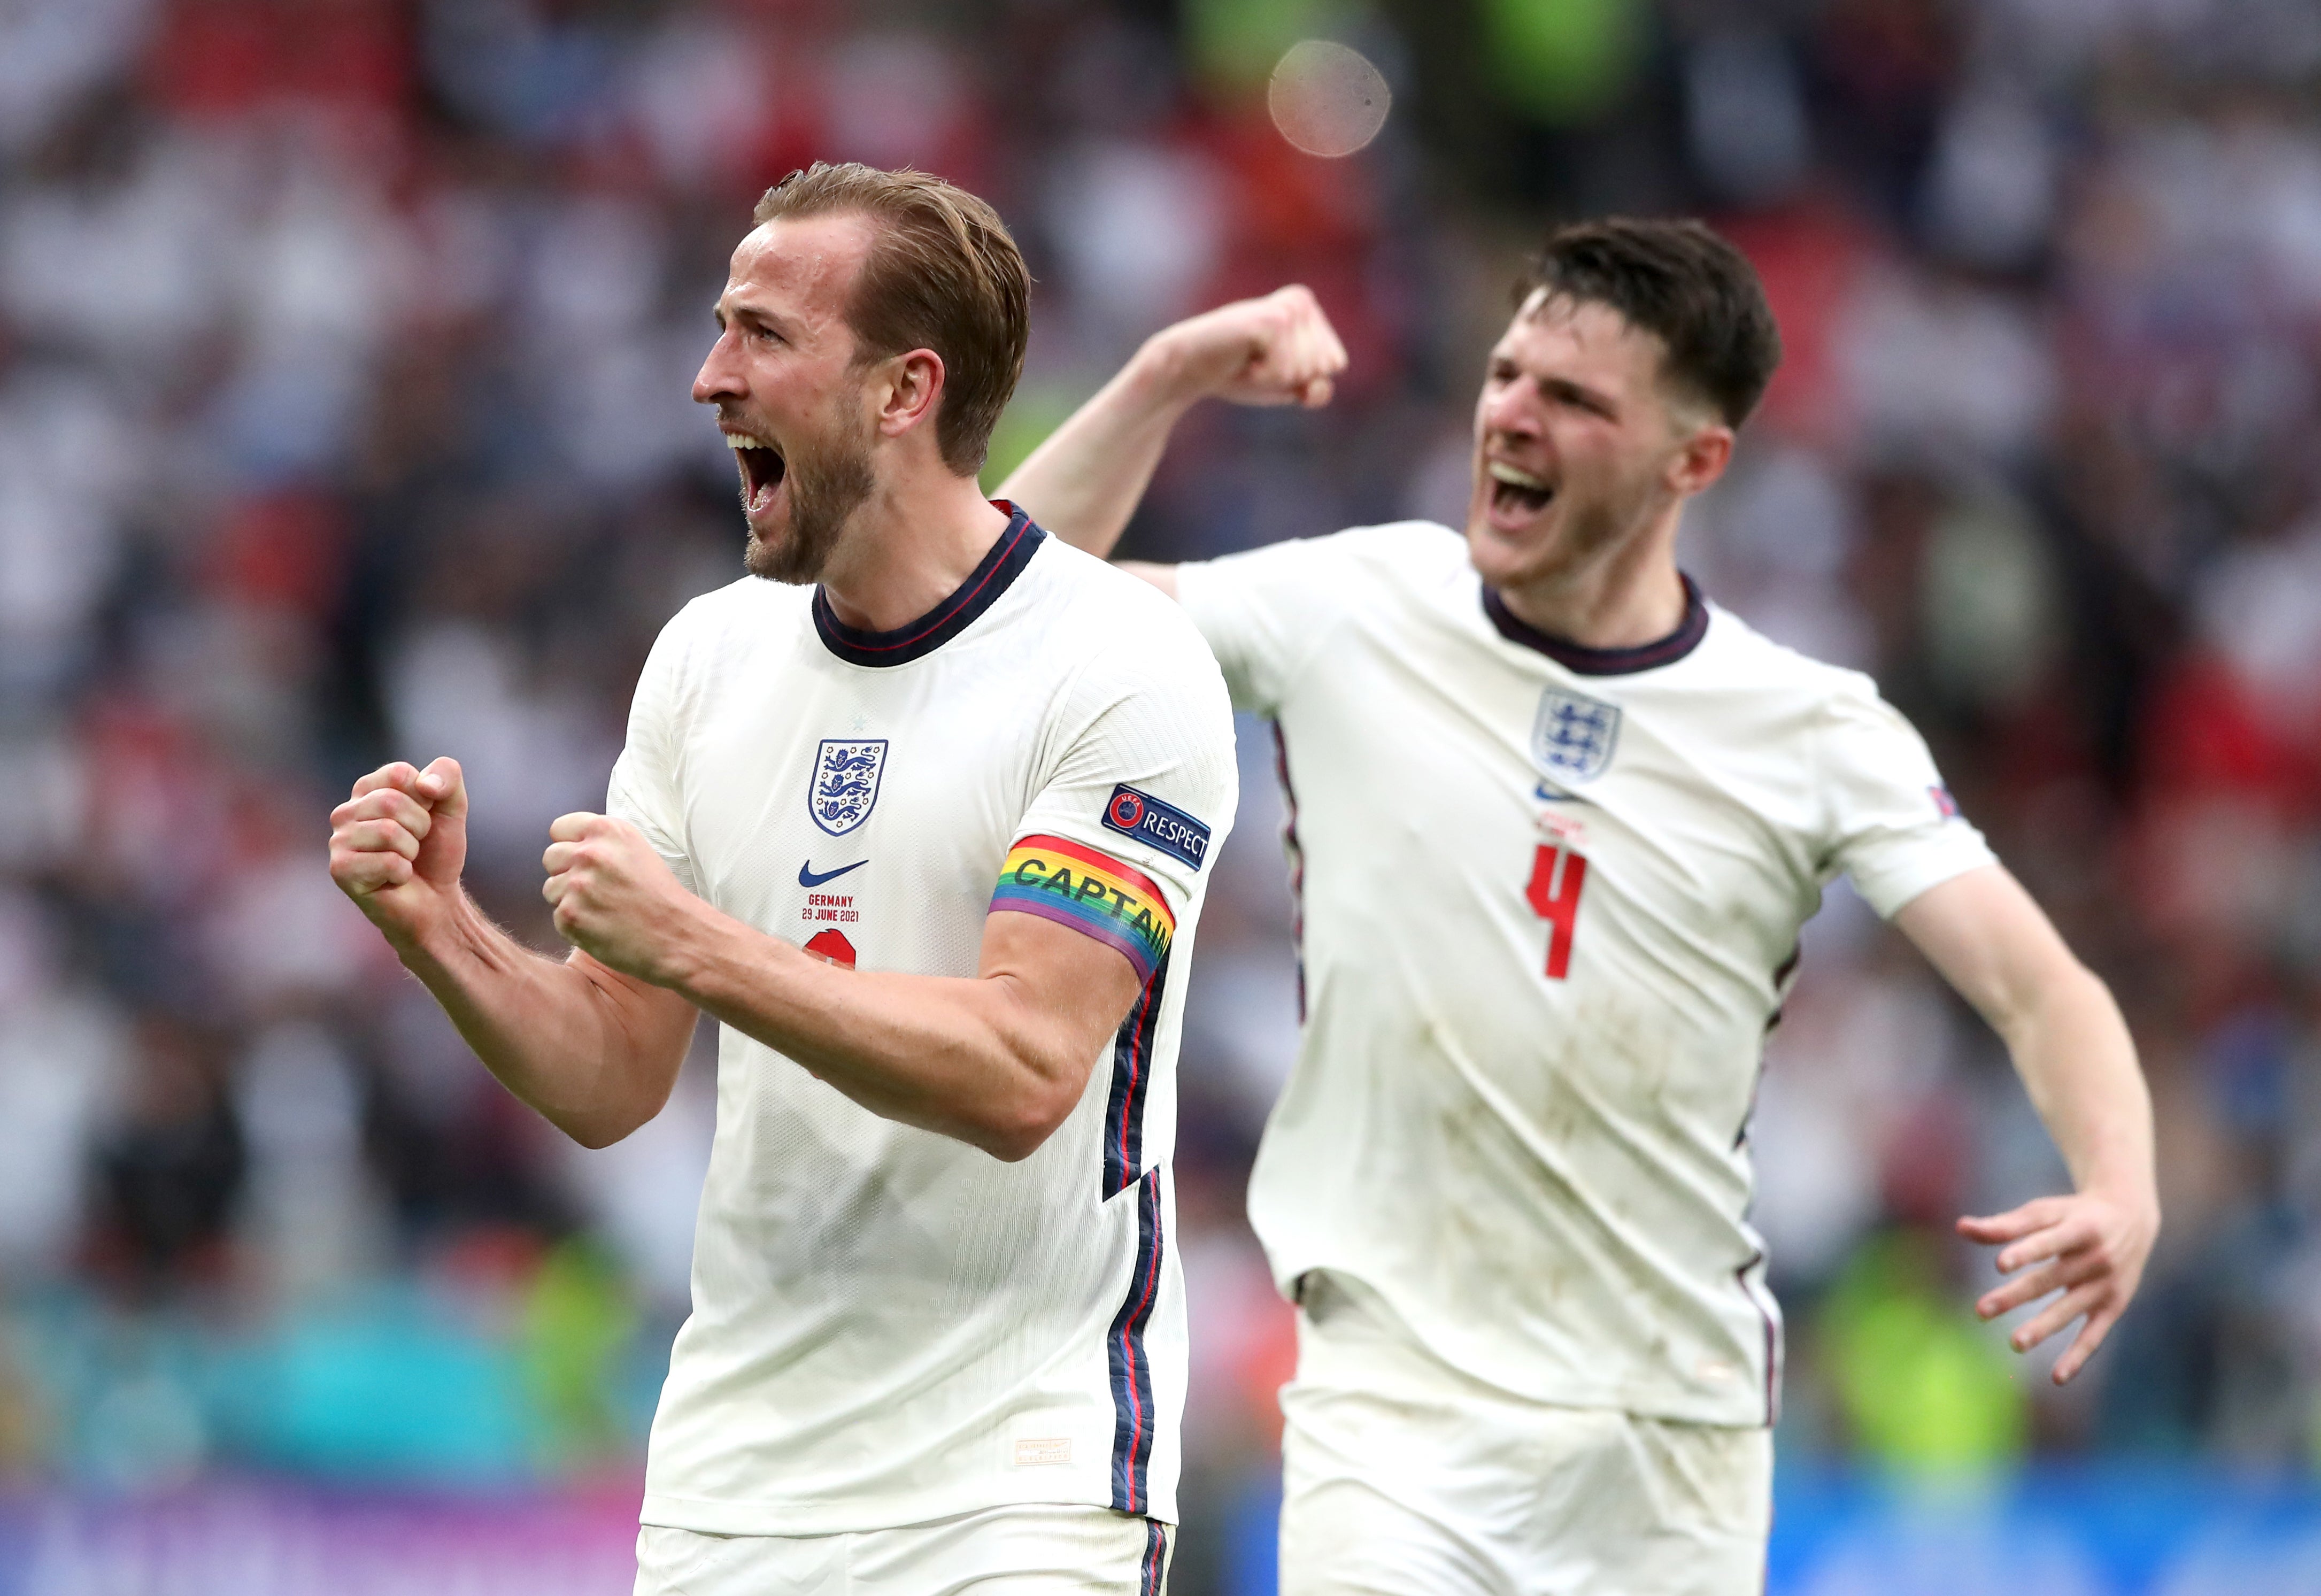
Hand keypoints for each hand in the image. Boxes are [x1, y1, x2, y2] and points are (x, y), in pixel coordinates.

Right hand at [329, 758, 468, 944]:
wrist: (435, 901)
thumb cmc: (436, 853)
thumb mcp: (452, 807)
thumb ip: (448, 776)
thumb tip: (425, 784)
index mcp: (368, 789)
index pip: (400, 774)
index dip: (426, 799)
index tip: (425, 817)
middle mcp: (346, 812)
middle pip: (391, 802)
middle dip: (420, 826)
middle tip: (416, 845)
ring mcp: (339, 841)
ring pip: (388, 832)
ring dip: (411, 850)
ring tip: (405, 861)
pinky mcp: (340, 869)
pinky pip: (387, 861)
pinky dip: (403, 872)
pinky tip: (394, 880)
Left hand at [541, 812, 700, 984]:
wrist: (677, 935)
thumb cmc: (660, 896)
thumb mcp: (636, 850)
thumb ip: (603, 843)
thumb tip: (570, 847)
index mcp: (607, 830)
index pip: (559, 828)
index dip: (570, 846)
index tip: (584, 861)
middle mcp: (589, 853)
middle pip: (551, 857)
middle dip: (566, 873)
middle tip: (594, 890)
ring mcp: (577, 885)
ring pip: (551, 889)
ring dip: (569, 901)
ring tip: (601, 911)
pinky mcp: (570, 915)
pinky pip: (558, 917)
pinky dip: (575, 926)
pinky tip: (601, 927)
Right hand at [1145, 285, 1347, 410]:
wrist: (1188, 367)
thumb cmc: (1237, 374)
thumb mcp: (1286, 386)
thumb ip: (1315, 389)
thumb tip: (1318, 387)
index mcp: (1309, 309)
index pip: (1336, 364)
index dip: (1303, 378)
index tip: (1270, 363)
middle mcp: (1301, 300)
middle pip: (1325, 367)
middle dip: (1290, 378)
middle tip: (1256, 362)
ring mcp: (1287, 308)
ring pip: (1306, 370)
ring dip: (1273, 378)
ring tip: (1247, 360)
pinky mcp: (1271, 321)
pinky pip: (1285, 372)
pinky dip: (1262, 378)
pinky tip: (1242, 360)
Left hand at [1959, 1188, 2158, 1383]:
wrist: (2132, 1217)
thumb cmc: (2075, 1214)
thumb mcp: (2046, 1211)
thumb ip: (2005, 1224)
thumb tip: (1960, 1227)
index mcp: (2080, 1228)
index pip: (2049, 1242)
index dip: (2026, 1251)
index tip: (2000, 1264)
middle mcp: (2097, 1258)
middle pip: (2050, 1280)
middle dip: (2015, 1295)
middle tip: (1980, 1310)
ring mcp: (2106, 1285)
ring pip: (2069, 1310)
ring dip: (2042, 1328)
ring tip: (2014, 1343)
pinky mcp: (2114, 1306)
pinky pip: (2095, 1336)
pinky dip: (2078, 1356)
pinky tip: (2057, 1377)